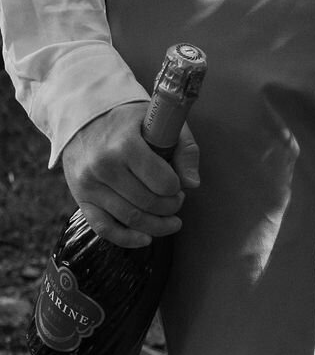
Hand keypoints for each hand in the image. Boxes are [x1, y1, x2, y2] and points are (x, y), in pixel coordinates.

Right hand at [62, 100, 200, 248]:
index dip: (176, 189)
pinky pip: (104, 228)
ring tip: (170, 221)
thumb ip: (184, 149)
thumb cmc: (128, 121)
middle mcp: (104, 166)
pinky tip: (146, 238)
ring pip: (131, 219)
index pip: (163, 183)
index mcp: (125, 145)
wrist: (83, 115)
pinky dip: (127, 239)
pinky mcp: (81, 197)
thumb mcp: (160, 122)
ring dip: (157, 226)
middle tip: (175, 201)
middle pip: (149, 204)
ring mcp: (90, 184)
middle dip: (170, 208)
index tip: (178, 185)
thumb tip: (193, 184)